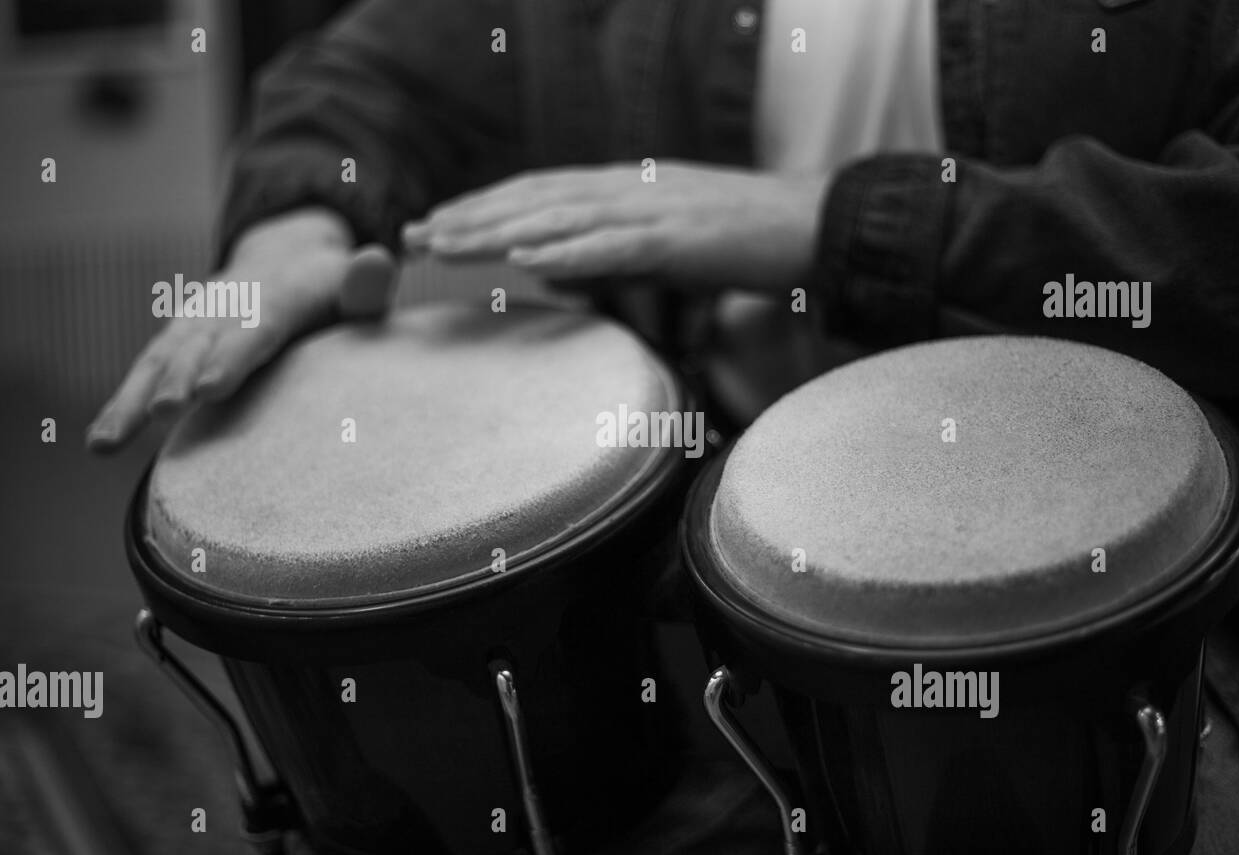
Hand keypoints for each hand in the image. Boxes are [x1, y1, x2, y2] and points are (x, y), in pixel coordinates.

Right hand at [85, 209, 394, 452]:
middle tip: (165, 411)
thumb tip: (378, 261)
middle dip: (178, 377)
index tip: (209, 388)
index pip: (257, 328)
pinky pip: (145, 371)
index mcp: (278, 295)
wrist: (286, 256)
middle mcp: (227, 306)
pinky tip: (100, 442)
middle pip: (199, 344)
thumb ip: (367, 287)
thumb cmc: (333, 289)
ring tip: (108, 441)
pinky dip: (122, 403)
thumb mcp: (356, 285)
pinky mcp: (176, 339)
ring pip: (160, 359)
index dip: (232, 356)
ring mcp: (196, 321)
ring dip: (133, 398)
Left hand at [402, 162, 830, 292]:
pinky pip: (614, 246)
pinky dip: (568, 252)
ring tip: (447, 245)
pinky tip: (526, 261)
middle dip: (470, 218)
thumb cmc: (744, 242)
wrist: (816, 225)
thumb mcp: (663, 247)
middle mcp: (629, 188)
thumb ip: (607, 255)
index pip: (538, 193)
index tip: (433, 226)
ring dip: (498, 231)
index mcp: (624, 187)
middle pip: (534, 199)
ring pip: (560, 217)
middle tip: (411, 236)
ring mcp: (653, 210)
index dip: (482, 208)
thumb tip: (551, 272)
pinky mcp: (680, 239)